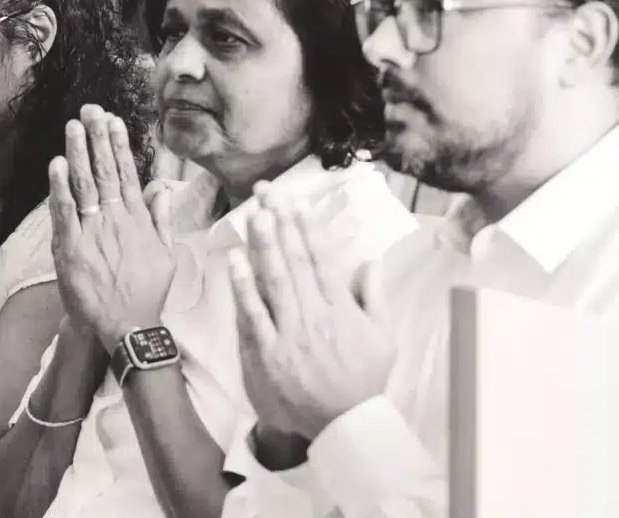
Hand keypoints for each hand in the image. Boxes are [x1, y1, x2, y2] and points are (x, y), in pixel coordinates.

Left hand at [49, 104, 174, 352]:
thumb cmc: (147, 292)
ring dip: (79, 152)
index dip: (118, 144)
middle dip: (97, 138)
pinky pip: (65, 212)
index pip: (126, 173)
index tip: (113, 120)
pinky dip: (60, 187)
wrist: (129, 325)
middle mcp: (117, 220)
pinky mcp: (73, 248)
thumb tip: (161, 187)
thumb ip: (161, 218)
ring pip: (85, 185)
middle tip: (90, 110)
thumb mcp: (166, 253)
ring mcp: (94, 232)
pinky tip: (57, 164)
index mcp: (138, 219)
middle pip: (105, 171)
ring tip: (74, 125)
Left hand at [228, 184, 394, 457]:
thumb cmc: (363, 379)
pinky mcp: (267, 353)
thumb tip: (369, 260)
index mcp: (341, 308)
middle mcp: (314, 315)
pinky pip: (253, 314)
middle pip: (292, 260)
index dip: (303, 227)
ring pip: (273, 280)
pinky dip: (243, 286)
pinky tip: (235, 260)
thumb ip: (375, 296)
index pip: (318, 258)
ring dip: (262, 244)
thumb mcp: (383, 337)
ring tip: (252, 213)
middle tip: (265, 192)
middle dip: (278, 222)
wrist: (344, 425)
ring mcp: (289, 334)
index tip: (292, 201)